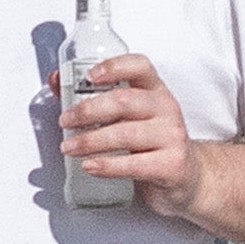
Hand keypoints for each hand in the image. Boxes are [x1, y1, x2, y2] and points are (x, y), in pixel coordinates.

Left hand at [59, 51, 199, 211]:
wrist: (188, 177)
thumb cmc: (151, 143)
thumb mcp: (129, 118)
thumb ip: (94, 99)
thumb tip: (56, 81)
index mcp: (154, 90)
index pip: (140, 66)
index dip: (114, 67)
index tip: (90, 76)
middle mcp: (166, 108)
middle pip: (124, 101)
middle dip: (88, 111)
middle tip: (65, 121)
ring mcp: (172, 136)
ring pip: (125, 134)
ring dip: (90, 141)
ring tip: (69, 148)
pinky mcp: (172, 164)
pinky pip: (134, 164)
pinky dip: (107, 165)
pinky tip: (90, 166)